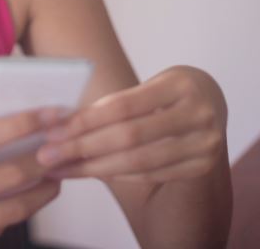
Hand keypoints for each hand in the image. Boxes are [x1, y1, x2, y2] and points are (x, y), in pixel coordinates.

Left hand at [36, 66, 226, 184]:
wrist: (212, 101)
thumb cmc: (166, 90)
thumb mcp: (148, 84)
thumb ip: (116, 102)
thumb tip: (62, 122)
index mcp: (179, 84)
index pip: (123, 106)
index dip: (85, 121)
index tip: (52, 130)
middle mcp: (199, 114)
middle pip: (129, 137)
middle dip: (82, 148)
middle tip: (47, 155)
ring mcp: (206, 143)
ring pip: (139, 162)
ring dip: (94, 168)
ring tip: (62, 168)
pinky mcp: (204, 166)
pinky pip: (151, 175)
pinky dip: (118, 175)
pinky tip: (92, 172)